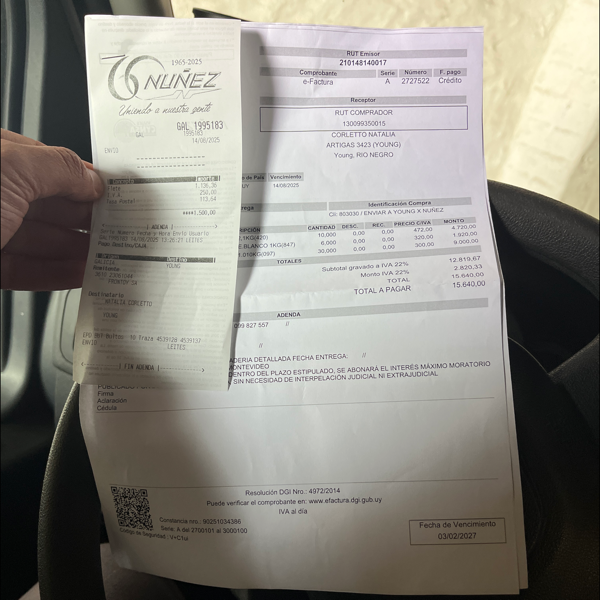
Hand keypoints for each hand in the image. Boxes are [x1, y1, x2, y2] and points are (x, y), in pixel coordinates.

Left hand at [1, 129, 102, 289]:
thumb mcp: (10, 168)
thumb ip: (60, 168)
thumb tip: (92, 178)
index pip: (52, 165)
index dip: (87, 180)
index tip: (118, 198)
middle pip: (49, 205)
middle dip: (86, 218)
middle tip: (122, 230)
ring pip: (40, 240)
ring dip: (77, 250)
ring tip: (109, 256)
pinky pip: (26, 270)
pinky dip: (56, 274)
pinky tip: (79, 275)